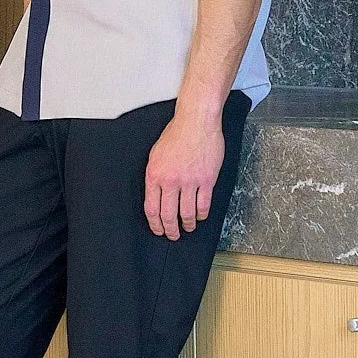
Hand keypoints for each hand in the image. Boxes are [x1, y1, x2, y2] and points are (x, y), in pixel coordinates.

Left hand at [144, 101, 225, 240]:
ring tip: (188, 228)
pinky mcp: (206, 180)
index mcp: (155, 175)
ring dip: (188, 225)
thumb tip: (156, 196)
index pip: (151, 208)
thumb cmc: (176, 134)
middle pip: (168, 215)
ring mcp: (189, 181)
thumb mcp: (156, 155)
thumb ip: (155, 176)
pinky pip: (203, 204)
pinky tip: (200, 216)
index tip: (158, 230)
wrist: (196, 122)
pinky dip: (201, 214)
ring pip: (187, 213)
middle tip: (173, 236)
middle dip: (170, 230)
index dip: (155, 224)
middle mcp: (170, 181)